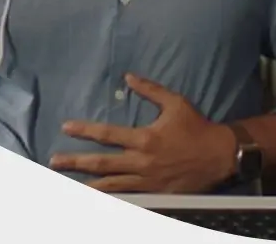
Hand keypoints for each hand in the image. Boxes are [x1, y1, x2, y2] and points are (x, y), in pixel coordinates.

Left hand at [49, 73, 236, 192]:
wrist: (220, 156)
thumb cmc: (197, 127)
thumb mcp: (175, 102)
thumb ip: (150, 90)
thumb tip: (128, 77)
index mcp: (144, 138)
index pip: (107, 135)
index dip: (85, 130)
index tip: (66, 128)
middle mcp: (142, 162)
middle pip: (101, 164)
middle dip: (76, 162)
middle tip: (55, 162)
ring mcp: (148, 182)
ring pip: (111, 185)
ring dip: (88, 184)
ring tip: (69, 186)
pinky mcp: (156, 195)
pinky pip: (130, 198)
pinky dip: (113, 198)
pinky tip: (100, 198)